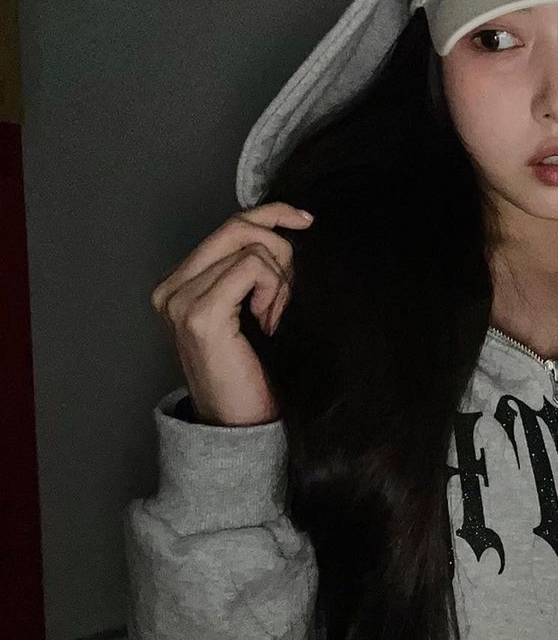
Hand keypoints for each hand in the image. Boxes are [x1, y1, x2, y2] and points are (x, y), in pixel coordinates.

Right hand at [150, 202, 313, 425]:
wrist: (239, 424)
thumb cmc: (251, 370)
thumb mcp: (250, 308)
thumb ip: (250, 269)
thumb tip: (283, 229)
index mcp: (178, 284)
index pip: (227, 226)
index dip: (270, 215)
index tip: (305, 220)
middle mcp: (170, 289)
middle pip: (236, 227)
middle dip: (279, 247)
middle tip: (288, 291)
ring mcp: (180, 301)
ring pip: (250, 248)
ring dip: (278, 280)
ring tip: (272, 319)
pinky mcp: (200, 314)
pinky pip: (252, 268)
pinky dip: (273, 290)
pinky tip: (268, 322)